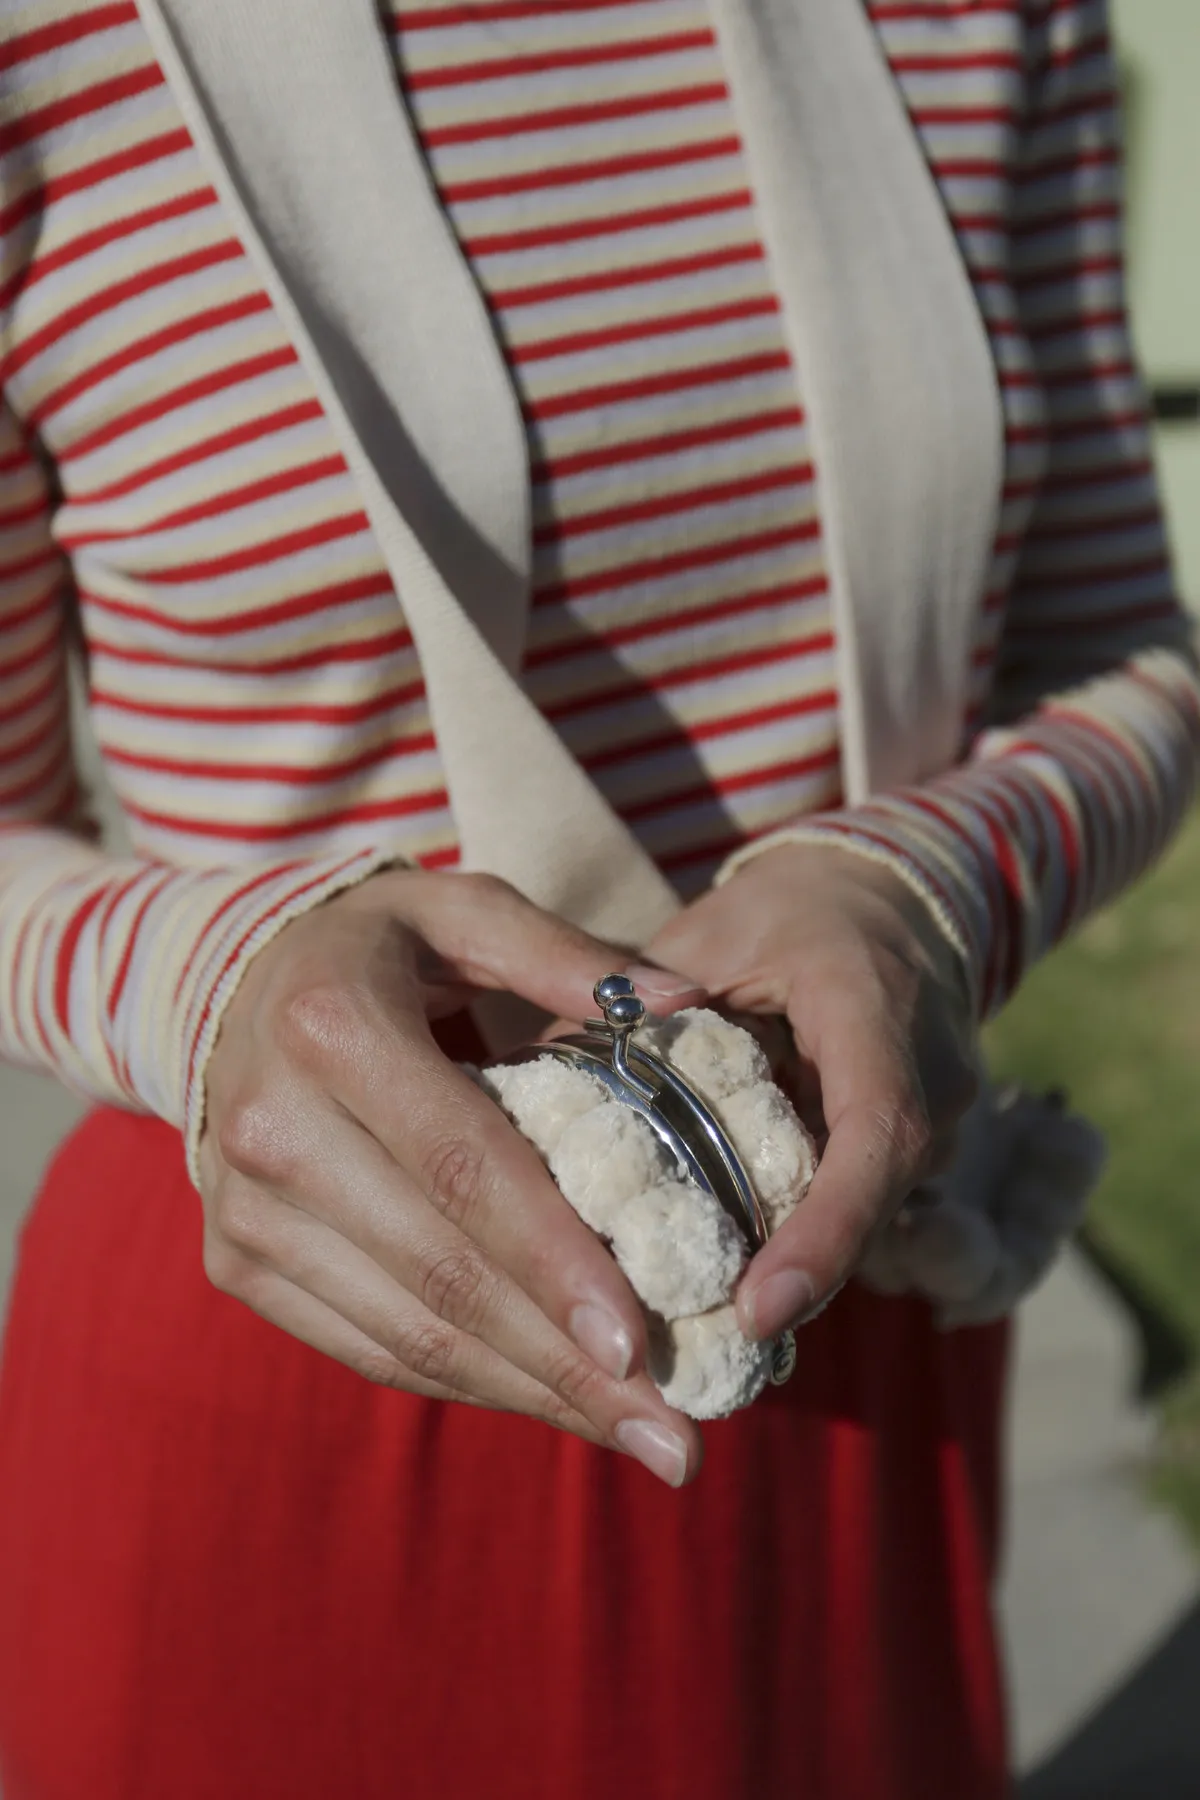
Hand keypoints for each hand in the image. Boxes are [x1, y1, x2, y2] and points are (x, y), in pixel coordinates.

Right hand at [198, 868, 705, 1485]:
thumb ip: (566, 956)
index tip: (642, 1341)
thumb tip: (686, 1005)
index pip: (464, 1168)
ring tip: (638, 1433)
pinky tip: (551, 1401)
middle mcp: (273, 1128)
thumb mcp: (463, 910)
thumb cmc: (377, 948)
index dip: (554, 1261)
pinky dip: (467, 1384)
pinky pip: (367, 1347)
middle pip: (442, 1275)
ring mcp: (245, 1209)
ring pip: (407, 1334)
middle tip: (677, 1431)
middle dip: (567, 1364)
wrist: (225, 989)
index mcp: (334, 1027)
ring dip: (530, 1395)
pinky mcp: (238, 1263)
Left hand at [644, 845, 977, 1339]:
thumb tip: (534, 1091)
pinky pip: (872, 1204)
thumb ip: (633, 1010)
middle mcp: (932, 1071)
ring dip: (802, 1263)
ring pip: (877, 1214)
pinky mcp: (929, 1141)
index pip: (876, 1131)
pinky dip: (812, 1236)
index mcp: (874, 1005)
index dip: (825, 1229)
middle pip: (874, 1199)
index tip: (760, 1307)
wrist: (887, 896)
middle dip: (798, 1275)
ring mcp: (945, 1112)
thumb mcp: (702, 939)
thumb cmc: (783, 912)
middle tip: (703, 1340)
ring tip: (711, 1323)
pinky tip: (746, 1275)